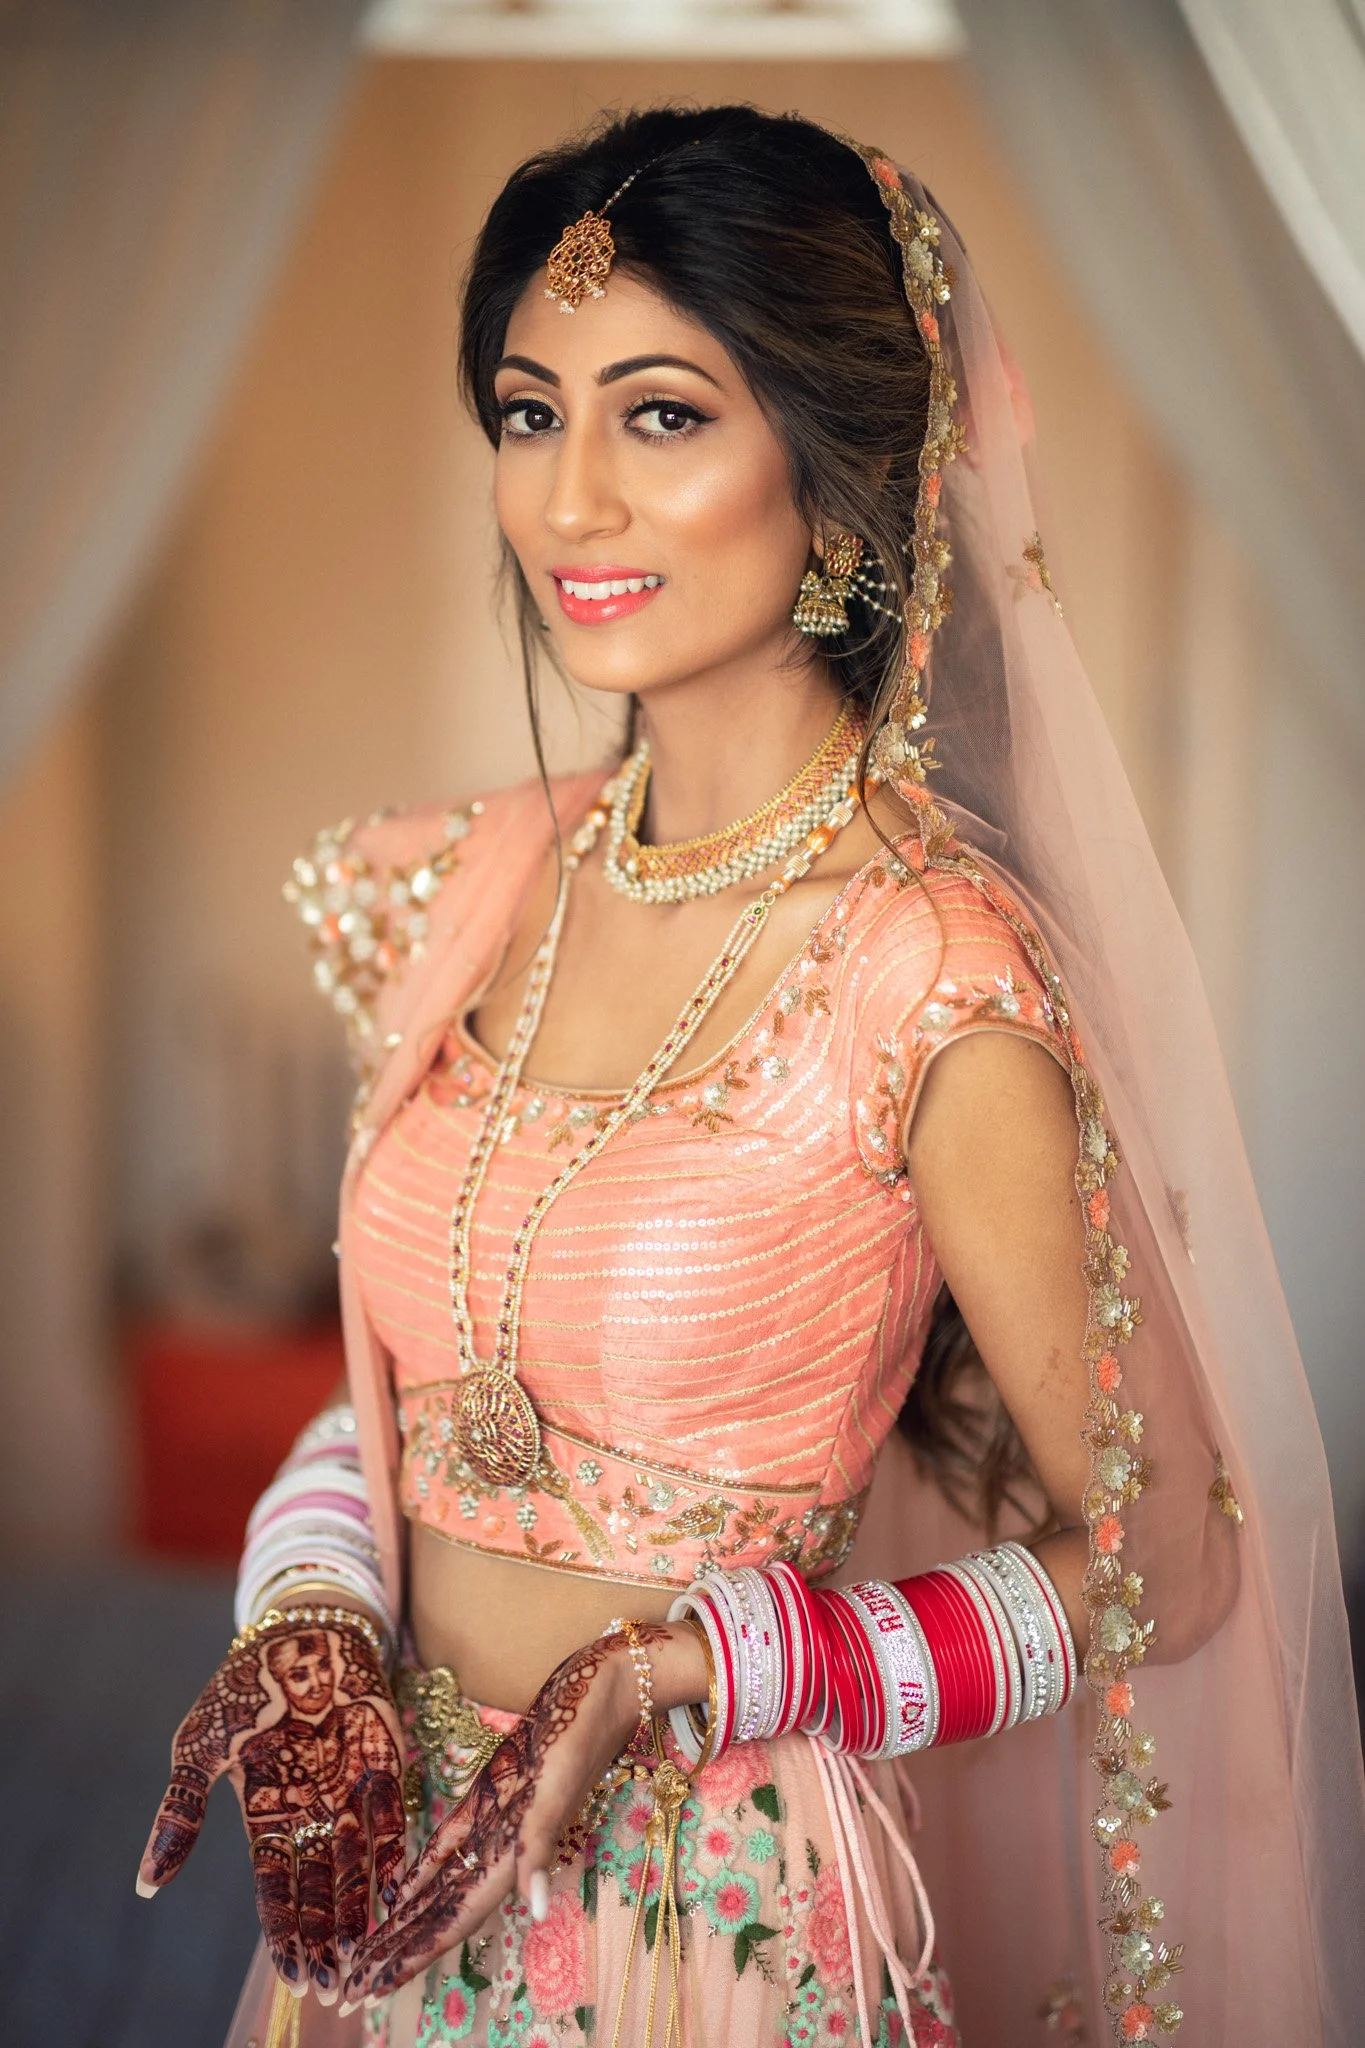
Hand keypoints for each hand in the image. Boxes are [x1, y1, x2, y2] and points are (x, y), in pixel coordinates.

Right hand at [138, 1614, 405, 2004]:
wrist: (297, 1628)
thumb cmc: (241, 1686)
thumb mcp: (198, 1747)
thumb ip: (180, 1813)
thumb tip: (145, 1886)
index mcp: (265, 1815)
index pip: (276, 1888)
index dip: (285, 1934)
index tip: (295, 1977)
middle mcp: (311, 1813)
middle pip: (320, 1889)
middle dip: (326, 1939)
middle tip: (336, 1987)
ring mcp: (349, 1789)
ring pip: (358, 1864)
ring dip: (360, 1912)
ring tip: (367, 1959)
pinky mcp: (385, 1761)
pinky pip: (393, 1816)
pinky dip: (395, 1852)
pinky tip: (399, 1891)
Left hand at [340, 1626, 663, 2010]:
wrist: (604, 1686)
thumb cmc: (581, 1732)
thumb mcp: (559, 1786)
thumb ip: (543, 1845)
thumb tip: (536, 1911)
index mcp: (512, 1854)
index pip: (454, 1920)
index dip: (415, 1956)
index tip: (374, 1990)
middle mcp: (500, 1847)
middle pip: (440, 1913)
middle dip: (399, 1951)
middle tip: (352, 1990)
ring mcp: (495, 1821)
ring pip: (442, 1884)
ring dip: (407, 1919)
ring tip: (369, 1951)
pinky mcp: (492, 1793)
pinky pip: (452, 1843)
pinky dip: (425, 1868)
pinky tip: (400, 1889)